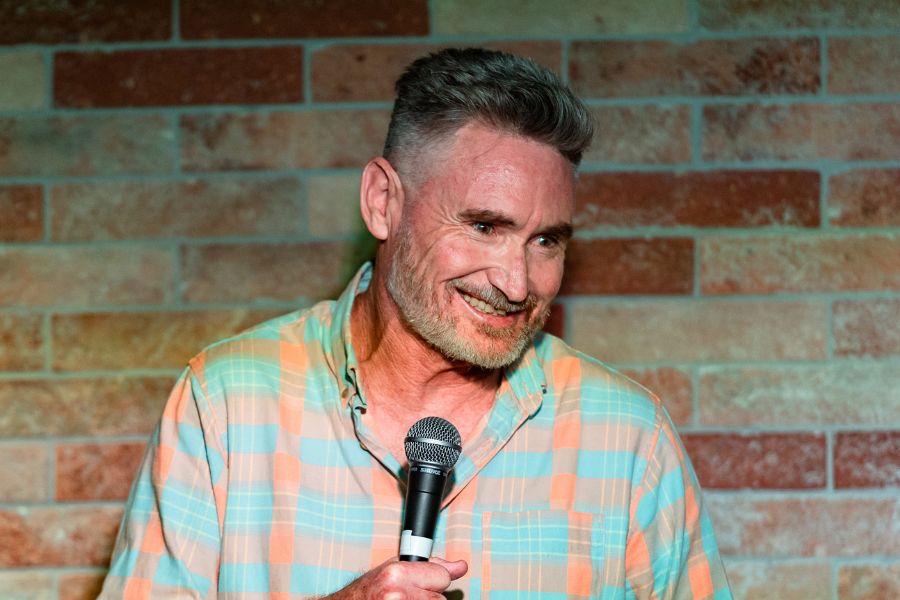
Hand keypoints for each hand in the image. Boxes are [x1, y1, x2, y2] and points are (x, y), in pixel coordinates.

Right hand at [327, 556, 467, 598]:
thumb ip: (431, 567)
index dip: (433, 580)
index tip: (420, 582)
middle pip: (440, 598)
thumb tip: (461, 566)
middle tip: (408, 595)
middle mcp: (397, 594)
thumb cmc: (370, 590)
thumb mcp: (397, 569)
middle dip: (428, 596)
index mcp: (397, 573)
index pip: (443, 577)